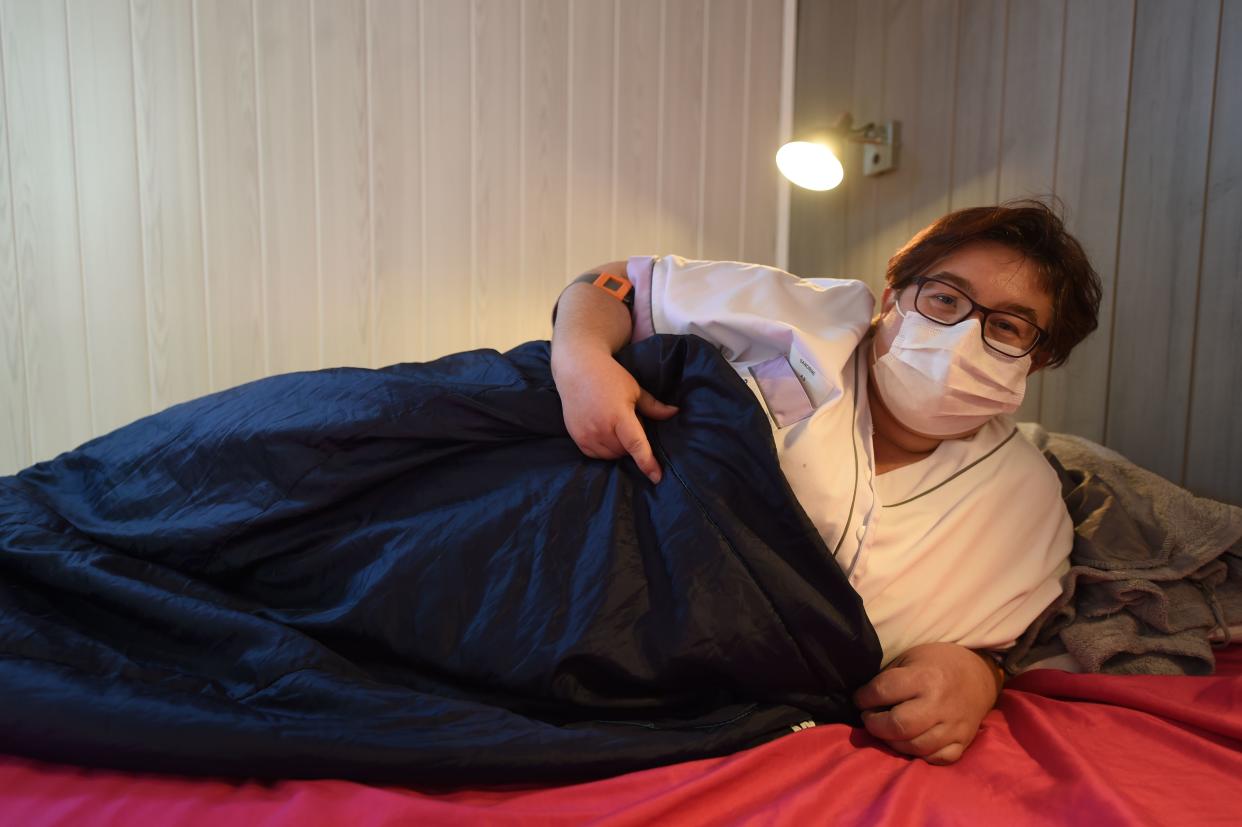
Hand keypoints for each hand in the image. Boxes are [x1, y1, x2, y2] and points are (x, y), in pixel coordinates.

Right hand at [553, 349, 677, 483]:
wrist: (577, 369)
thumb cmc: (609, 377)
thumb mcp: (634, 389)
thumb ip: (654, 407)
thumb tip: (675, 413)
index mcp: (618, 415)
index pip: (636, 446)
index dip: (647, 463)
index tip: (657, 478)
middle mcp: (601, 428)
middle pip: (625, 452)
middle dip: (632, 443)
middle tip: (629, 422)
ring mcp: (586, 434)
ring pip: (611, 456)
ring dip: (619, 448)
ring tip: (616, 424)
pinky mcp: (577, 438)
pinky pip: (596, 455)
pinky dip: (605, 449)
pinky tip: (605, 431)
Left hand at [853, 642, 999, 764]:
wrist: (979, 673)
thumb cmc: (938, 662)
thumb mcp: (910, 657)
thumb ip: (889, 678)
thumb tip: (864, 699)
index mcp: (925, 678)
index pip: (883, 692)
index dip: (864, 697)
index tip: (860, 699)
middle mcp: (939, 704)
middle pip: (898, 726)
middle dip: (874, 724)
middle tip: (869, 717)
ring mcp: (953, 727)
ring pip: (914, 747)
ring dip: (892, 741)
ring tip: (886, 730)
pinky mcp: (963, 742)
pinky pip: (936, 759)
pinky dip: (918, 754)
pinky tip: (909, 741)